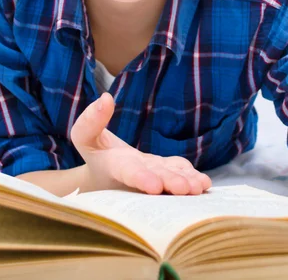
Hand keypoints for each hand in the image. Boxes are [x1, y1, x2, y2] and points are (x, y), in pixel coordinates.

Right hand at [71, 92, 211, 194]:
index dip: (140, 178)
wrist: (105, 176)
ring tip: (198, 187)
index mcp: (115, 168)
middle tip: (184, 188)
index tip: (154, 186)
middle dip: (169, 183)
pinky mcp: (165, 172)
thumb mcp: (84, 136)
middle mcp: (137, 176)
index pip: (127, 173)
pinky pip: (179, 173)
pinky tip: (203, 182)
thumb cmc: (95, 152)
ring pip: (170, 179)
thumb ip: (92, 120)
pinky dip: (191, 176)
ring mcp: (154, 175)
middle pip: (154, 179)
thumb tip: (106, 98)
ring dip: (185, 183)